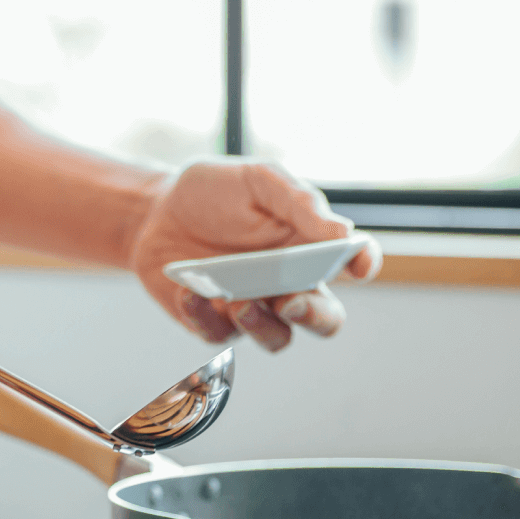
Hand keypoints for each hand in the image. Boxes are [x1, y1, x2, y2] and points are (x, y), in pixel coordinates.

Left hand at [129, 158, 381, 350]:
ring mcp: (255, 307)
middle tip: (292, 302)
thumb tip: (342, 232)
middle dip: (316, 317)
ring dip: (262, 327)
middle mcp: (290, 283)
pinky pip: (219, 334)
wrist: (155, 210)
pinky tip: (190, 292)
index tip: (358, 263)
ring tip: (238, 303)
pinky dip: (205, 317)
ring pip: (277, 338)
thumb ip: (299, 202)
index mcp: (310, 246)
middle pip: (325, 318)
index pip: (354, 260)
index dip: (364, 262)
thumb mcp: (257, 181)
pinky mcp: (215, 322)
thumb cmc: (215, 192)